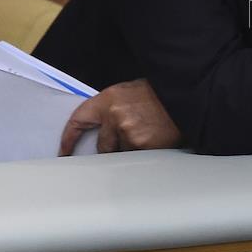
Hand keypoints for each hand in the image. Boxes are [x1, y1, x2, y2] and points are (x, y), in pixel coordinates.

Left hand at [59, 79, 181, 155]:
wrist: (187, 97)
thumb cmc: (161, 95)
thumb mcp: (132, 93)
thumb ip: (114, 109)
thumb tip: (103, 129)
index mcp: (109, 99)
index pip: (78, 120)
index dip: (69, 138)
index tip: (64, 152)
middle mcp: (114, 115)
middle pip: (102, 144)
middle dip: (113, 149)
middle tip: (131, 141)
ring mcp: (127, 131)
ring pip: (122, 153)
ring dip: (133, 149)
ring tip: (151, 134)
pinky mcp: (141, 145)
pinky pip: (137, 157)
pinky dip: (146, 153)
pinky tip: (158, 140)